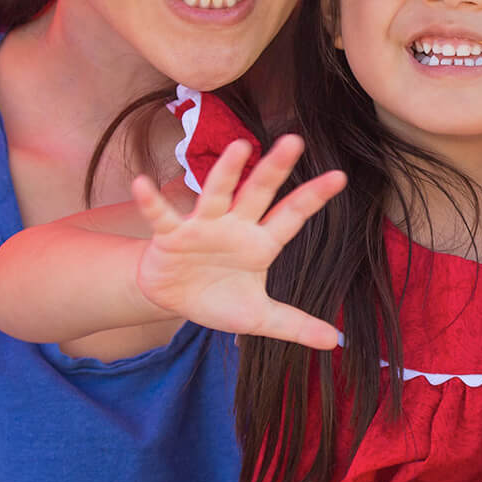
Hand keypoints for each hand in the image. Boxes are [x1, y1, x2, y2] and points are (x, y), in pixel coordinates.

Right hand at [131, 134, 343, 348]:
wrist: (174, 299)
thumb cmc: (220, 298)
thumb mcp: (258, 317)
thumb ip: (295, 324)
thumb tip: (335, 340)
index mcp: (262, 243)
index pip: (292, 216)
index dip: (313, 197)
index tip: (339, 177)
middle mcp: (236, 226)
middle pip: (258, 193)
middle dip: (274, 169)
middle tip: (294, 141)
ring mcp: (203, 227)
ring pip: (216, 194)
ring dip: (226, 172)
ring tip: (239, 147)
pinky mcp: (171, 235)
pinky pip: (161, 216)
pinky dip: (151, 201)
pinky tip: (142, 184)